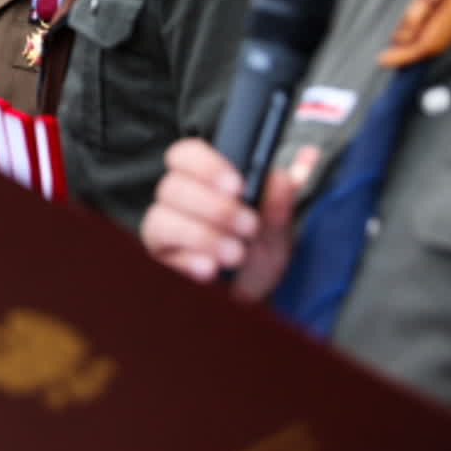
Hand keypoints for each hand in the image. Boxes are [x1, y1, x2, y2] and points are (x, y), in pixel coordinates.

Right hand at [141, 138, 319, 299]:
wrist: (257, 296)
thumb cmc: (259, 249)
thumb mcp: (278, 225)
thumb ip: (280, 198)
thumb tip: (289, 173)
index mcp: (201, 179)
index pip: (185, 154)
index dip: (206, 165)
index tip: (237, 186)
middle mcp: (176, 200)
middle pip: (172, 187)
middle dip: (214, 207)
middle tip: (249, 226)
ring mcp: (164, 229)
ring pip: (162, 220)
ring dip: (202, 236)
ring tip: (236, 253)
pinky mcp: (161, 259)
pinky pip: (162, 255)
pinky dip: (188, 260)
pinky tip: (211, 268)